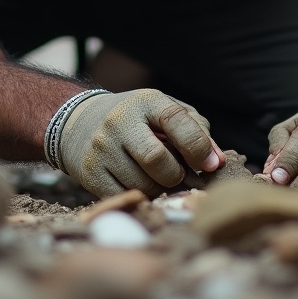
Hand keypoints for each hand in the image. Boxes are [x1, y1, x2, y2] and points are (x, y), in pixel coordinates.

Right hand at [59, 88, 223, 196]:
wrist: (80, 123)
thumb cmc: (137, 120)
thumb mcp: (164, 112)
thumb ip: (195, 130)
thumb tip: (217, 161)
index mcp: (146, 101)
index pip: (176, 120)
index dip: (198, 146)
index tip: (212, 165)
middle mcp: (120, 121)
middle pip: (157, 159)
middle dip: (176, 174)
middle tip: (179, 174)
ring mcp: (102, 147)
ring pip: (143, 184)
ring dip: (160, 189)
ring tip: (158, 179)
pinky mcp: (90, 173)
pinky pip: (126, 196)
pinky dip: (141, 197)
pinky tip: (141, 185)